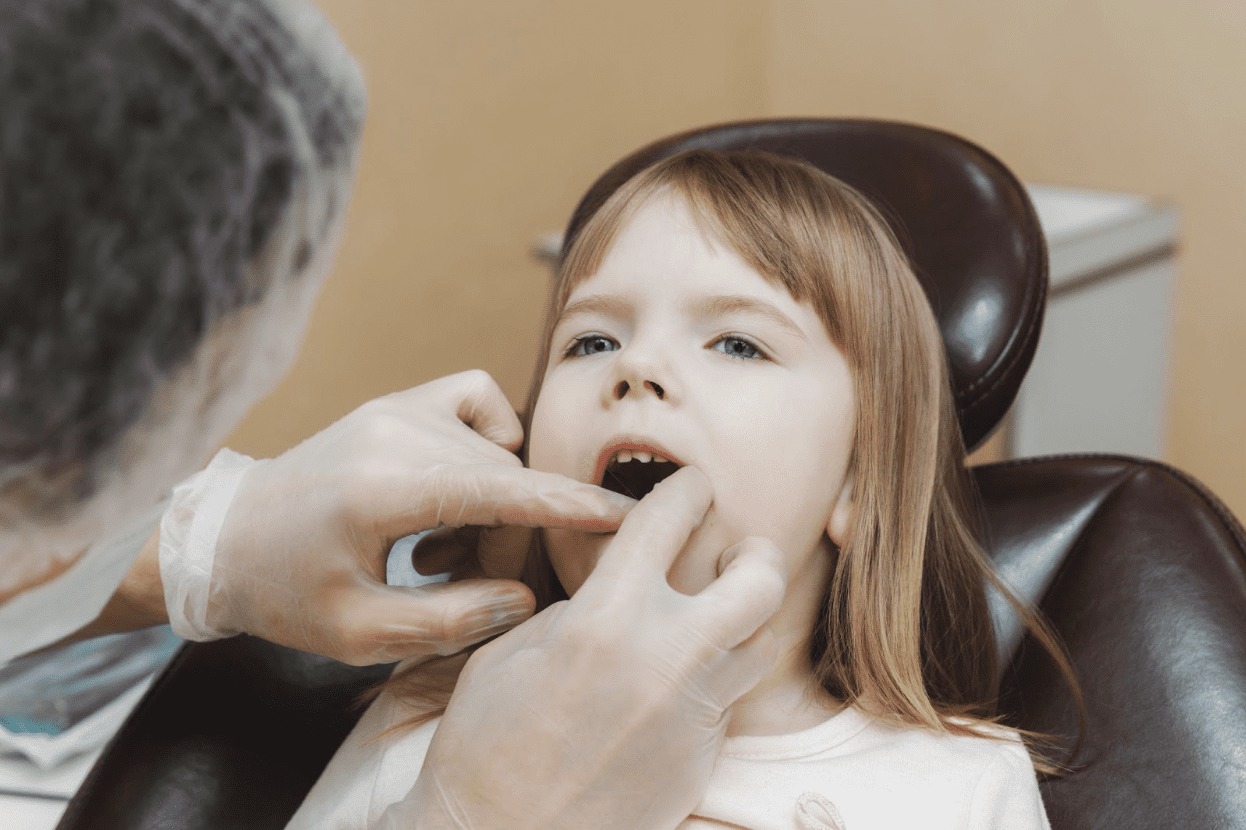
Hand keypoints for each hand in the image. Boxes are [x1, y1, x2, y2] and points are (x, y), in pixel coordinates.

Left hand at [196, 370, 634, 664]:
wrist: (223, 539)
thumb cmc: (284, 592)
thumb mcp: (360, 633)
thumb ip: (451, 619)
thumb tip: (522, 595)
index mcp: (385, 488)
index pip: (504, 490)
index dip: (571, 506)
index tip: (626, 516)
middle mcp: (397, 431)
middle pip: (505, 479)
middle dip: (510, 539)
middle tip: (473, 587)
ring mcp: (396, 408)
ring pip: (497, 449)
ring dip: (494, 502)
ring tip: (444, 554)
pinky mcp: (395, 403)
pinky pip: (477, 400)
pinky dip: (489, 440)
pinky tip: (458, 488)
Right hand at [391, 467, 788, 829]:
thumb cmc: (485, 746)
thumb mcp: (508, 653)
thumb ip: (573, 610)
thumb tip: (614, 589)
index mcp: (605, 619)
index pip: (666, 522)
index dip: (687, 489)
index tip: (693, 485)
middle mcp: (665, 658)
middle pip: (758, 581)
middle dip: (755, 553)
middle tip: (738, 550)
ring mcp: (692, 712)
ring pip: (761, 642)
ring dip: (745, 619)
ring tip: (717, 614)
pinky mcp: (702, 756)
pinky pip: (733, 698)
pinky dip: (718, 676)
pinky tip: (684, 678)